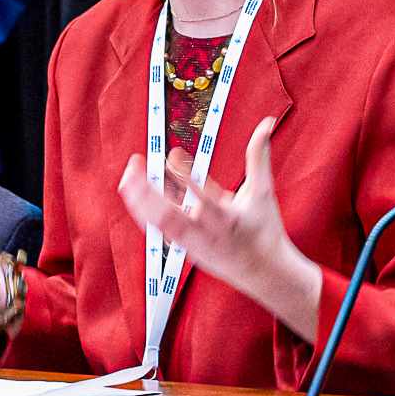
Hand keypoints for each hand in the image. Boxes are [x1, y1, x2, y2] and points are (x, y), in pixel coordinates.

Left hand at [116, 118, 323, 342]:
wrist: (262, 272)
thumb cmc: (263, 229)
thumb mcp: (262, 192)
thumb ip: (259, 156)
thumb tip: (266, 123)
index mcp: (228, 219)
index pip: (202, 196)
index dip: (184, 175)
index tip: (171, 154)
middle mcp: (206, 233)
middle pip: (169, 215)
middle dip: (147, 190)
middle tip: (134, 164)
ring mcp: (192, 243)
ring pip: (159, 224)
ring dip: (140, 200)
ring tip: (128, 176)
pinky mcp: (183, 249)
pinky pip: (159, 229)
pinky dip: (145, 211)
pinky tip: (134, 193)